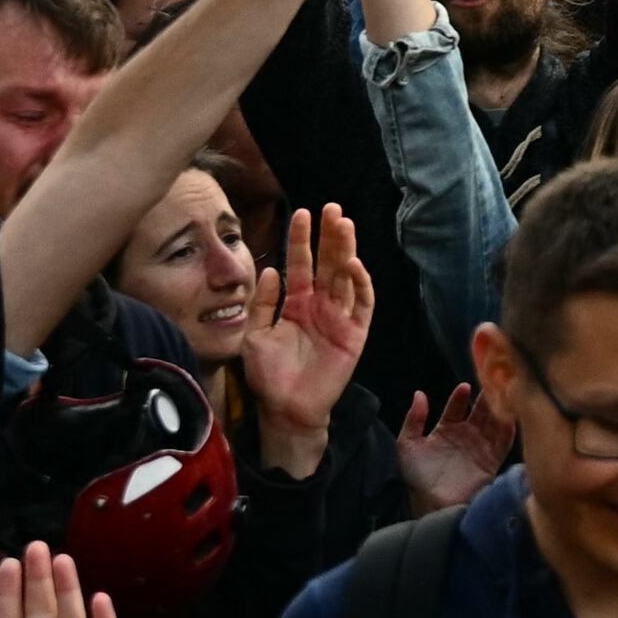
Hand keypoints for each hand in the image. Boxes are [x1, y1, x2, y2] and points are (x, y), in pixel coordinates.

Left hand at [242, 203, 374, 452]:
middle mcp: (320, 306)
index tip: (302, 213)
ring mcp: (339, 318)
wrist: (285, 409)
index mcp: (297, 303)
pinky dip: (360, 284)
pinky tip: (353, 264)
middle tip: (333, 208)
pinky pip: (361, 305)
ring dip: (347, 251)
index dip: (302, 240)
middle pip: (328, 263)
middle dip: (331, 236)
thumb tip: (271, 271)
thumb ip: (263, 304)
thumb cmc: (269, 376)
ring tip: (345, 225)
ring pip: (346, 277)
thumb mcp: (255, 335)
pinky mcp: (354, 334)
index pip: (301, 264)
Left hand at [397, 381, 506, 513]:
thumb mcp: (408, 445)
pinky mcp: (493, 460)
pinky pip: (504, 441)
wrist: (433, 505)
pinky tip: (511, 414)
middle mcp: (466, 435)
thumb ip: (414, 419)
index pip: (457, 406)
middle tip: (492, 380)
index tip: (464, 386)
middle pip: (480, 410)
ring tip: (504, 393)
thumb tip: (419, 393)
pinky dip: (509, 427)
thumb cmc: (418, 477)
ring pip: (494, 421)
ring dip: (499, 408)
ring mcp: (481, 447)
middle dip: (486, 396)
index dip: (461, 396)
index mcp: (446, 430)